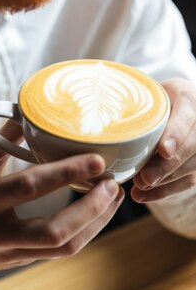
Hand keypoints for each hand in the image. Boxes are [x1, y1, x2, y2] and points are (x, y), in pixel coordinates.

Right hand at [0, 121, 124, 273]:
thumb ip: (0, 142)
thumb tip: (25, 114)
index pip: (29, 186)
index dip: (65, 172)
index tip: (95, 159)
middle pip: (54, 230)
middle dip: (91, 209)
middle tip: (111, 184)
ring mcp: (12, 250)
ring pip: (62, 246)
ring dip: (95, 223)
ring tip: (113, 197)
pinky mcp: (21, 260)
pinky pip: (59, 252)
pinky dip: (83, 233)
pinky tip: (97, 214)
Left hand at [132, 78, 195, 202]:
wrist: (176, 104)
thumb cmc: (155, 98)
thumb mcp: (147, 93)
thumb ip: (131, 103)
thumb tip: (101, 120)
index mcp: (188, 100)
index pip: (185, 118)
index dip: (176, 135)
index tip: (164, 150)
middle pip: (190, 148)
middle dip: (167, 166)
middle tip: (145, 178)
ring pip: (190, 169)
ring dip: (164, 183)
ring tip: (139, 188)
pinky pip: (186, 182)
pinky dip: (164, 191)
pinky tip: (143, 195)